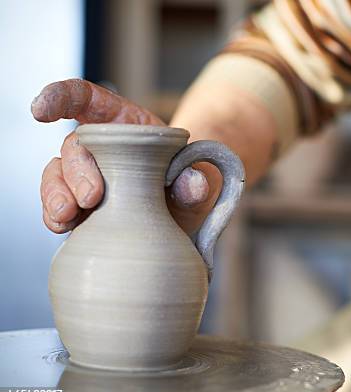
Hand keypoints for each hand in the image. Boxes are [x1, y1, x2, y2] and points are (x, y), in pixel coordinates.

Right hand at [33, 79, 211, 233]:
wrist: (184, 219)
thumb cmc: (189, 187)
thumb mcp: (200, 181)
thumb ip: (196, 181)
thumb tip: (193, 184)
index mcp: (126, 124)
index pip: (87, 98)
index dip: (61, 97)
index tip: (40, 110)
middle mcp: (100, 146)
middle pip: (74, 145)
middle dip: (76, 170)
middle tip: (91, 198)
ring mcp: (86, 176)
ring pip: (56, 174)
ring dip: (56, 194)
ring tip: (66, 216)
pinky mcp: (79, 205)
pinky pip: (57, 204)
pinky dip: (54, 215)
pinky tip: (61, 226)